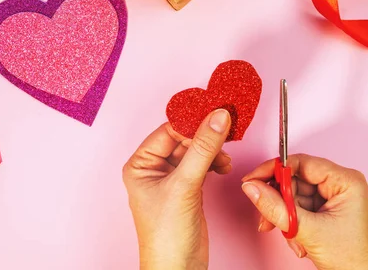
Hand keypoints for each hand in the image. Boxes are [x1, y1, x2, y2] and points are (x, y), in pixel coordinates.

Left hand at [123, 109, 231, 269]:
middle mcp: (153, 169)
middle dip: (205, 137)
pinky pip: (203, 164)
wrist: (179, 269)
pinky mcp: (188, 188)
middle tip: (226, 130)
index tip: (216, 113)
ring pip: (195, 151)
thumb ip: (202, 149)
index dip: (192, 122)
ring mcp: (172, 179)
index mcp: (140, 165)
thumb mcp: (185, 185)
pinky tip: (223, 167)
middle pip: (183, 139)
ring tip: (223, 159)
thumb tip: (217, 118)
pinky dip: (215, 163)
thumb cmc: (166, 236)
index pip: (168, 131)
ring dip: (212, 151)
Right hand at [241, 154, 367, 269]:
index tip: (252, 180)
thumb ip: (276, 208)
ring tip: (292, 238)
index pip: (301, 163)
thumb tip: (252, 187)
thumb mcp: (309, 230)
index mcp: (345, 181)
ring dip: (287, 219)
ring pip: (294, 198)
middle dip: (280, 203)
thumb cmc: (354, 259)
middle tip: (267, 219)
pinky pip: (299, 210)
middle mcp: (339, 185)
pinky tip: (299, 242)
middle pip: (295, 181)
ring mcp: (333, 200)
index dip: (274, 170)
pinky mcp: (326, 213)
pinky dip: (293, 226)